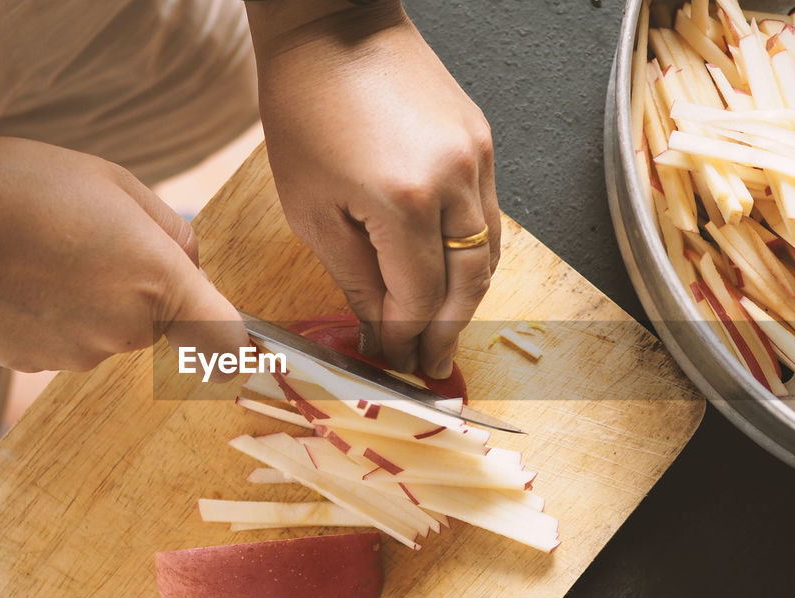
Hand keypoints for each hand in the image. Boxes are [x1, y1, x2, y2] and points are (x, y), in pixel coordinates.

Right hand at [0, 137, 246, 371]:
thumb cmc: (19, 186)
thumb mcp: (113, 182)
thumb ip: (170, 229)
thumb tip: (190, 263)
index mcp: (158, 282)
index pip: (226, 342)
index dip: (240, 347)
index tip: (246, 348)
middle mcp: (126, 332)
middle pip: (160, 324)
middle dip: (144, 289)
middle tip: (92, 237)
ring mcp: (77, 356)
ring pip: (109, 332)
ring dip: (93, 301)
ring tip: (41, 250)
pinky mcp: (33, 366)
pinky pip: (65, 340)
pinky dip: (52, 315)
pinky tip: (13, 276)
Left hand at [247, 0, 499, 378]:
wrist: (333, 28)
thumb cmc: (306, 108)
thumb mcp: (311, 208)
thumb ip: (354, 276)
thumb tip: (380, 327)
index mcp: (402, 202)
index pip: (418, 297)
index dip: (407, 338)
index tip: (393, 362)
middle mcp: (453, 182)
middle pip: (467, 285)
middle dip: (447, 332)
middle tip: (430, 366)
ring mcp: (476, 158)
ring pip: (489, 254)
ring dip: (467, 300)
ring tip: (443, 331)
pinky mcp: (482, 141)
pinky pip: (489, 216)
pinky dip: (473, 255)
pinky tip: (451, 276)